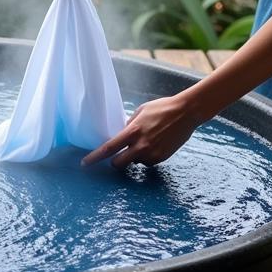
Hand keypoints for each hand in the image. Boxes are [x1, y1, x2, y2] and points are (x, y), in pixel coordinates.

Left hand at [81, 94, 199, 168]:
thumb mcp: (140, 112)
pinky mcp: (162, 158)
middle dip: (115, 162)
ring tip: (148, 140)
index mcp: (133, 131)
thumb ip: (129, 126)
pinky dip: (148, 156)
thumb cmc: (162, 108)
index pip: (108, 148)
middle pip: (118, 164)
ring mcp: (152, 154)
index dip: (94, 157)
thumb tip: (120, 136)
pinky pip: (148, 162)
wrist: (187, 112)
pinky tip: (156, 143)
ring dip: (136, 156)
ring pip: (135, 162)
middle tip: (117, 156)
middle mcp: (141, 145)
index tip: (84, 164)